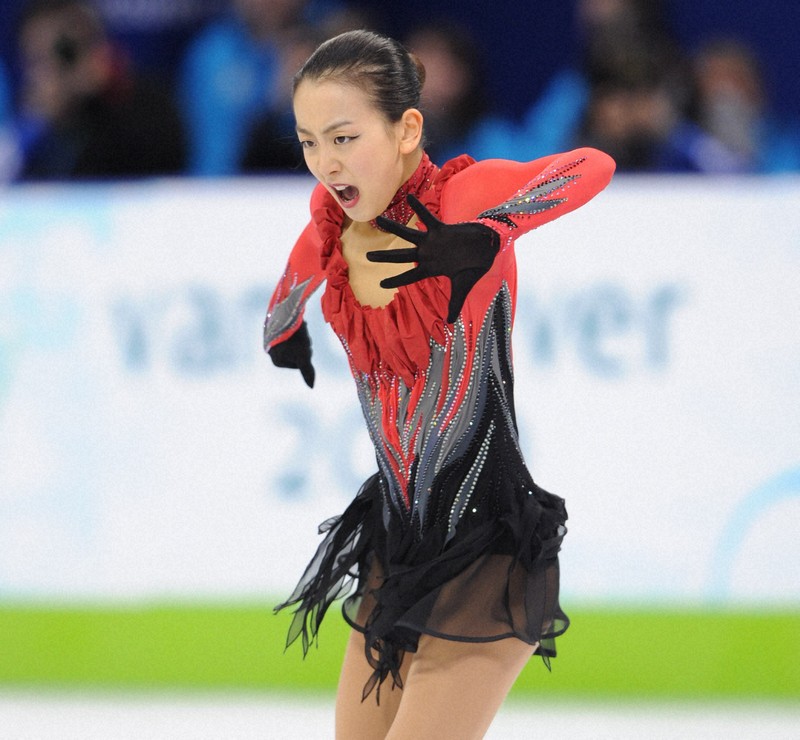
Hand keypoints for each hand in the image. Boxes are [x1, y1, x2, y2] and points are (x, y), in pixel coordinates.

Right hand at [267, 320, 314, 387]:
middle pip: (298, 353)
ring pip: (297, 342)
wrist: (284, 312)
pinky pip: (293, 331)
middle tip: (302, 336)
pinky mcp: (276, 328)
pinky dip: (298, 328)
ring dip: (302, 336)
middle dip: (304, 345)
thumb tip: (311, 386)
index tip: (302, 347)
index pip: (300, 365)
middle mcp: (272, 352)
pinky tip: (298, 323)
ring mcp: (273, 340)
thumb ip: (307, 371)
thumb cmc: (295, 337)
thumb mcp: (304, 355)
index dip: (305, 355)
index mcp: (277, 362)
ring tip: (300, 328)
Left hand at [367, 194, 499, 323]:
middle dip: (384, 256)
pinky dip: (419, 207)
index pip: (409, 277)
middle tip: (367, 255)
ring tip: (378, 219)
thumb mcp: (462, 289)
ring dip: (393, 227)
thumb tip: (450, 323)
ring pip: (408, 234)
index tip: (381, 283)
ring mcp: (432, 241)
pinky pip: (427, 216)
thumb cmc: (474, 268)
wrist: (487, 250)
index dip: (395, 280)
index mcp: (430, 269)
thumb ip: (454, 304)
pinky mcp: (441, 229)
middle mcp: (427, 254)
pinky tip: (409, 197)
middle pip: (400, 256)